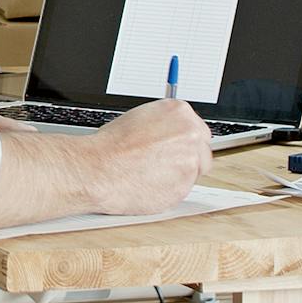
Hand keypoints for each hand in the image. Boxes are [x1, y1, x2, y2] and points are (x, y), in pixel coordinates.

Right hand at [84, 99, 212, 214]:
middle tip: (165, 164)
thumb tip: (170, 134)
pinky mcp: (186, 185)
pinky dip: (170, 190)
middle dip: (188, 158)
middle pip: (202, 150)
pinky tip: (150, 185)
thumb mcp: (140, 119)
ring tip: (151, 175)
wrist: (99, 168)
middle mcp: (190, 133)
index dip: (184, 142)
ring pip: (195, 172)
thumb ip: (164, 125)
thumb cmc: (111, 146)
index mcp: (179, 112)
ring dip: (179, 175)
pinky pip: (184, 189)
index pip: (197, 128)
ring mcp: (190, 160)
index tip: (175, 148)